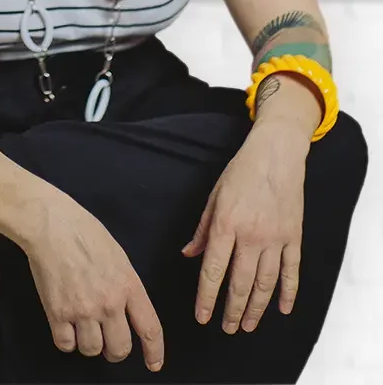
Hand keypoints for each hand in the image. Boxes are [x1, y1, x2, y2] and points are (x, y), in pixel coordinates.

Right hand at [24, 196, 164, 371]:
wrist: (52, 225)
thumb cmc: (83, 231)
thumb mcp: (118, 255)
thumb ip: (126, 284)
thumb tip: (128, 308)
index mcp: (128, 284)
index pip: (149, 328)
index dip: (154, 352)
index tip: (153, 363)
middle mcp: (109, 302)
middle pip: (120, 349)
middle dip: (115, 350)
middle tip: (109, 343)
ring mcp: (83, 310)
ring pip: (92, 350)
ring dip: (89, 343)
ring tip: (83, 327)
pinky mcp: (57, 313)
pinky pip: (66, 344)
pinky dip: (67, 339)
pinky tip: (66, 325)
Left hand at [181, 118, 309, 333]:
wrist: (276, 154)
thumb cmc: (241, 171)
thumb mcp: (214, 195)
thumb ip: (202, 229)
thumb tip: (188, 254)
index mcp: (226, 224)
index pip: (214, 270)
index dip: (207, 297)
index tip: (202, 317)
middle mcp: (251, 236)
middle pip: (240, 283)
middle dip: (232, 310)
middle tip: (227, 328)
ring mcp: (276, 238)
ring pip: (266, 283)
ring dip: (256, 308)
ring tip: (247, 325)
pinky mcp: (293, 237)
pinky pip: (292, 271)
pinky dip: (288, 293)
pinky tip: (282, 309)